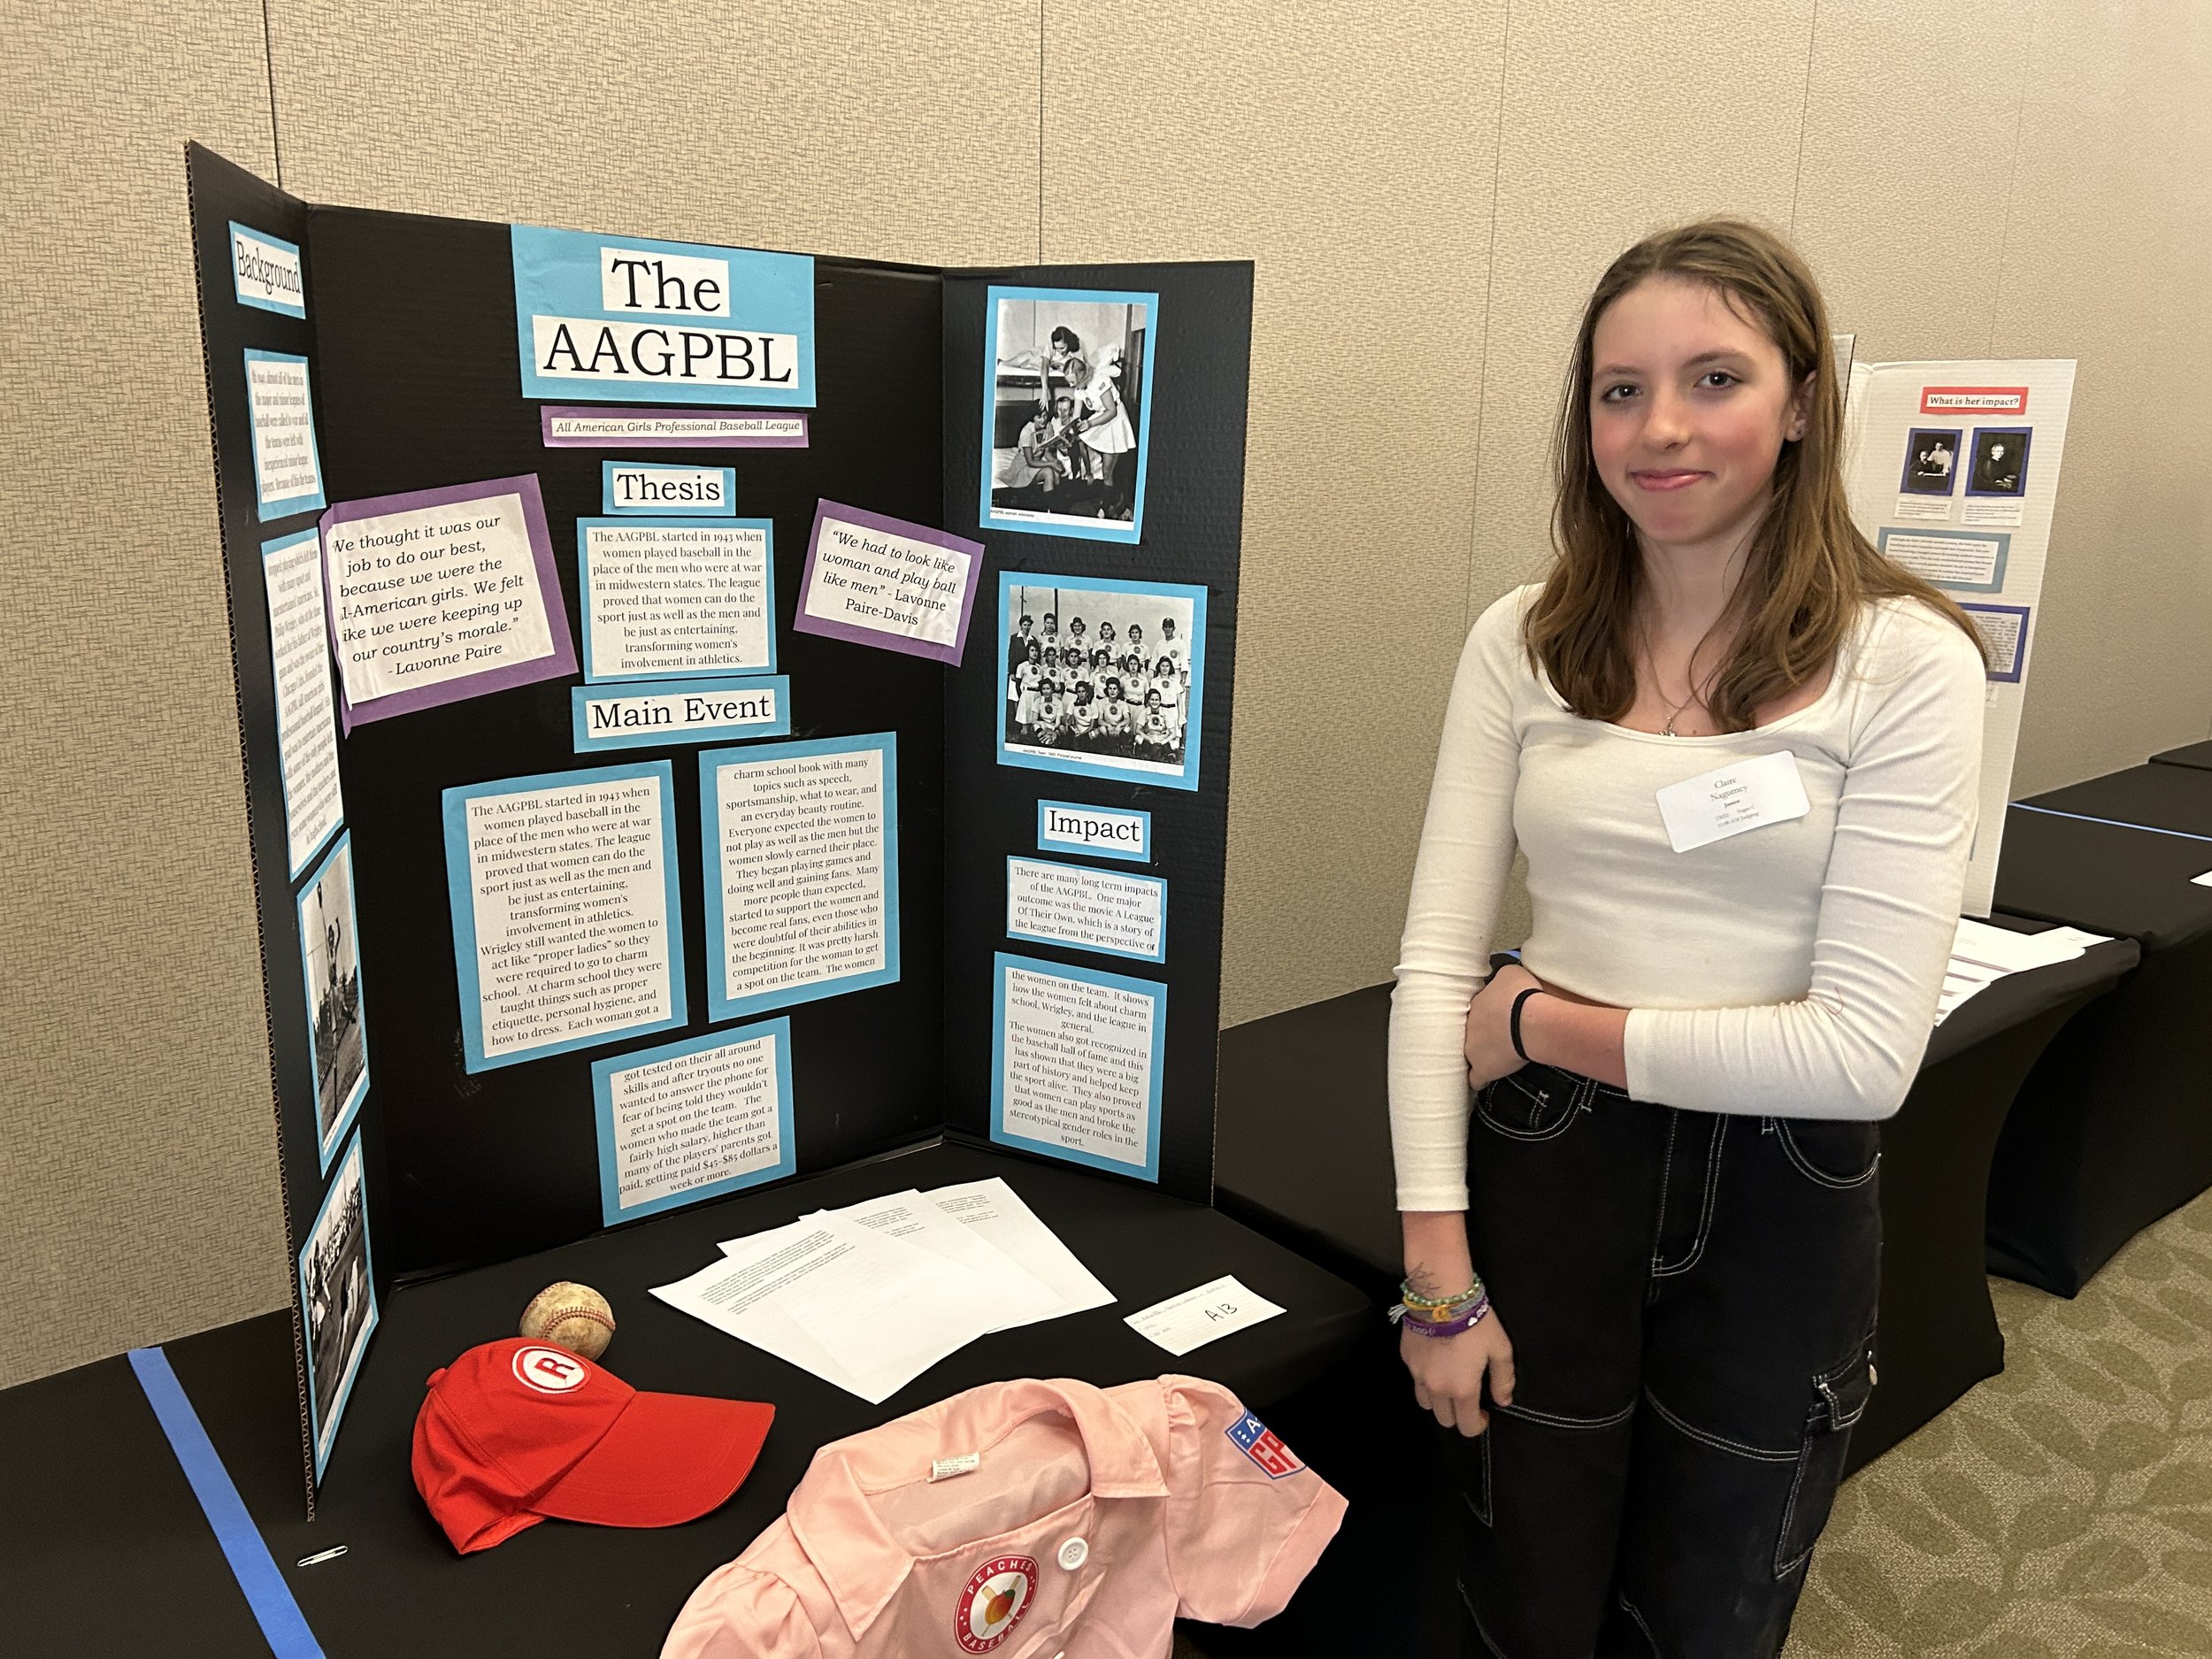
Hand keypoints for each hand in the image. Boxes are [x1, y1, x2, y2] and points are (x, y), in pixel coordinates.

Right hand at [1402, 1309, 1515, 1435]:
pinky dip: (1425, 1379)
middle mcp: (1437, 1388)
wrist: (1442, 1295)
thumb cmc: (1476, 1322)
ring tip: (1448, 1382)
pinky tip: (1435, 1361)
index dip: (1478, 1425)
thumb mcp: (1500, 1349)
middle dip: (1457, 1415)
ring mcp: (1417, 1374)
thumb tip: (1503, 1401)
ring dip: (1438, 1400)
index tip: (1483, 1413)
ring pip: (1426, 1403)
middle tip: (1466, 1398)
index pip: (1466, 1426)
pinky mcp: (1407, 1359)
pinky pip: (1415, 1379)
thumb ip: (1503, 1379)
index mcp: (1462, 1389)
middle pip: (1444, 1420)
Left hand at [1464, 962, 1540, 1090]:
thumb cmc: (1522, 994)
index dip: (1486, 1014)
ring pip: (1470, 1053)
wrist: (1529, 1020)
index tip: (1496, 1016)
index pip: (1475, 1010)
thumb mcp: (1510, 972)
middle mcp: (1467, 1026)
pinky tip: (1483, 1080)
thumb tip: (1500, 979)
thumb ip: (1500, 977)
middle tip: (1497, 1034)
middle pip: (1470, 1031)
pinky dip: (1479, 1079)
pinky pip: (1475, 1079)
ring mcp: (1472, 1050)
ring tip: (1492, 1055)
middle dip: (1481, 1033)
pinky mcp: (1482, 1069)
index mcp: (1474, 1004)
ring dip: (1479, 1054)